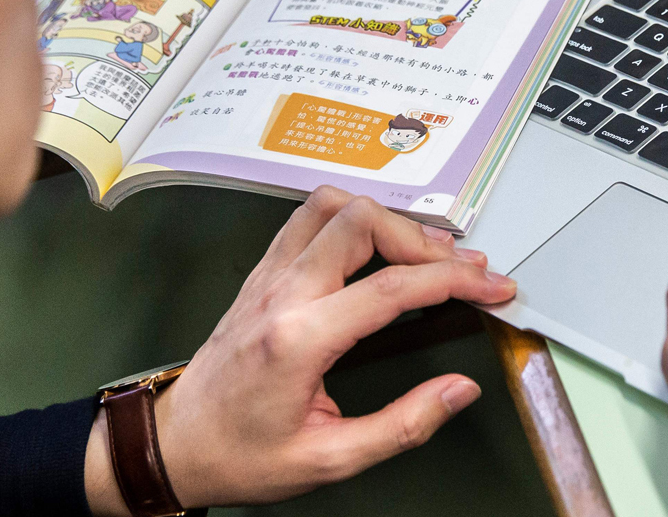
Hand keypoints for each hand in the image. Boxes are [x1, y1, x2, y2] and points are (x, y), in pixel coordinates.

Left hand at [85, 188, 515, 512]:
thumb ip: (403, 425)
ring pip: (332, 207)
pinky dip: (352, 220)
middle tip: (464, 270)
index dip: (454, 281)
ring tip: (426, 251)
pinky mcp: (260, 275)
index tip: (492, 289)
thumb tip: (458, 392)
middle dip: (425, 240)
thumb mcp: (330, 460)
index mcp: (298, 339)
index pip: (392, 287)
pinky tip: (376, 245)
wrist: (175, 447)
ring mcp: (267, 278)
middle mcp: (280, 294)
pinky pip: (308, 220)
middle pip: (363, 223)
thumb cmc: (241, 456)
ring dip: (386, 220)